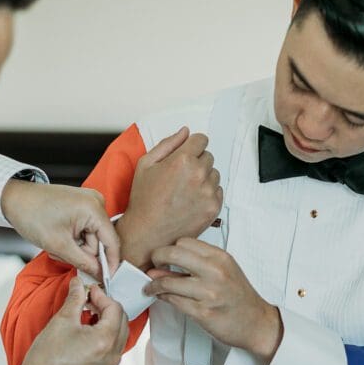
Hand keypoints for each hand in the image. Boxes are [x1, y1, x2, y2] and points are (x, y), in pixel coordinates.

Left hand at [1, 180, 118, 277]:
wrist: (14, 198)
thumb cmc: (32, 216)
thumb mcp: (59, 245)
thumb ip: (84, 262)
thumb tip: (100, 274)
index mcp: (94, 209)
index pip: (112, 242)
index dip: (110, 264)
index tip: (107, 279)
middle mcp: (96, 202)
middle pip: (100, 241)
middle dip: (82, 253)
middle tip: (61, 253)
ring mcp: (89, 202)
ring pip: (91, 238)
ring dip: (75, 247)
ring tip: (55, 243)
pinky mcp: (82, 205)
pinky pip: (85, 229)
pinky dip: (73, 238)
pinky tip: (58, 236)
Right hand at [18, 278, 128, 364]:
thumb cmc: (47, 358)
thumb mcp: (62, 321)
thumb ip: (75, 299)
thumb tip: (79, 284)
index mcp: (106, 340)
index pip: (114, 308)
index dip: (101, 295)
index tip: (87, 290)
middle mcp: (113, 353)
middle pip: (121, 319)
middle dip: (106, 306)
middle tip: (88, 299)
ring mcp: (110, 364)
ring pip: (119, 333)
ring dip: (107, 319)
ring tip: (88, 312)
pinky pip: (113, 346)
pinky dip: (105, 333)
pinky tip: (88, 328)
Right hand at [116, 127, 222, 270]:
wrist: (148, 233)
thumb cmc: (144, 200)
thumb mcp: (146, 164)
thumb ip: (168, 144)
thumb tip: (185, 131)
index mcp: (183, 160)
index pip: (201, 139)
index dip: (192, 146)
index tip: (187, 154)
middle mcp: (199, 174)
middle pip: (208, 156)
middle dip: (197, 162)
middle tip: (181, 177)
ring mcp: (208, 192)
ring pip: (215, 174)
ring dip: (204, 178)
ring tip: (185, 190)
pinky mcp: (214, 207)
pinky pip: (218, 191)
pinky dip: (208, 193)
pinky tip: (191, 201)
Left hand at [145, 238, 282, 360]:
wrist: (256, 322)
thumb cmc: (238, 297)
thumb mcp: (223, 272)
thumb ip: (196, 264)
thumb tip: (161, 265)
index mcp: (220, 258)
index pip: (184, 242)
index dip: (169, 248)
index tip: (163, 256)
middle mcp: (215, 272)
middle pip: (173, 254)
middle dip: (156, 258)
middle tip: (151, 267)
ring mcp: (209, 293)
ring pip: (169, 281)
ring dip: (154, 284)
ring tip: (151, 287)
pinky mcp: (203, 312)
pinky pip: (173, 301)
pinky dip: (163, 298)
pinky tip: (161, 297)